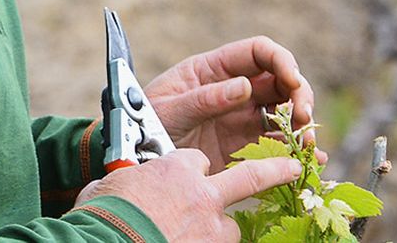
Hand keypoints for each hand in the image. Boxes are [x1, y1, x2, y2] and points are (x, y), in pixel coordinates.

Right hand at [75, 149, 301, 240]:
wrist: (106, 240)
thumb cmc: (102, 212)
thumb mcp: (111, 184)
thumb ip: (127, 179)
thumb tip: (110, 183)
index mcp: (175, 169)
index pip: (195, 161)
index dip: (191, 170)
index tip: (181, 180)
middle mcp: (201, 193)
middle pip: (248, 176)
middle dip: (275, 169)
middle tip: (294, 166)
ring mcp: (211, 228)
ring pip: (231, 224)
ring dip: (219, 228)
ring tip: (199, 236)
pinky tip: (194, 242)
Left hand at [145, 36, 321, 173]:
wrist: (130, 157)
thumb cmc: (143, 123)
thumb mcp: (169, 109)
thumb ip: (204, 99)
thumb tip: (244, 87)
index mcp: (214, 69)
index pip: (258, 52)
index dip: (281, 61)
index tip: (292, 81)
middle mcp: (233, 90)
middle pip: (280, 82)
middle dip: (299, 95)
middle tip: (303, 120)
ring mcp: (239, 119)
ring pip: (283, 114)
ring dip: (302, 126)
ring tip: (309, 145)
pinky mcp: (241, 148)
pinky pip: (275, 146)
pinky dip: (295, 152)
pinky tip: (312, 162)